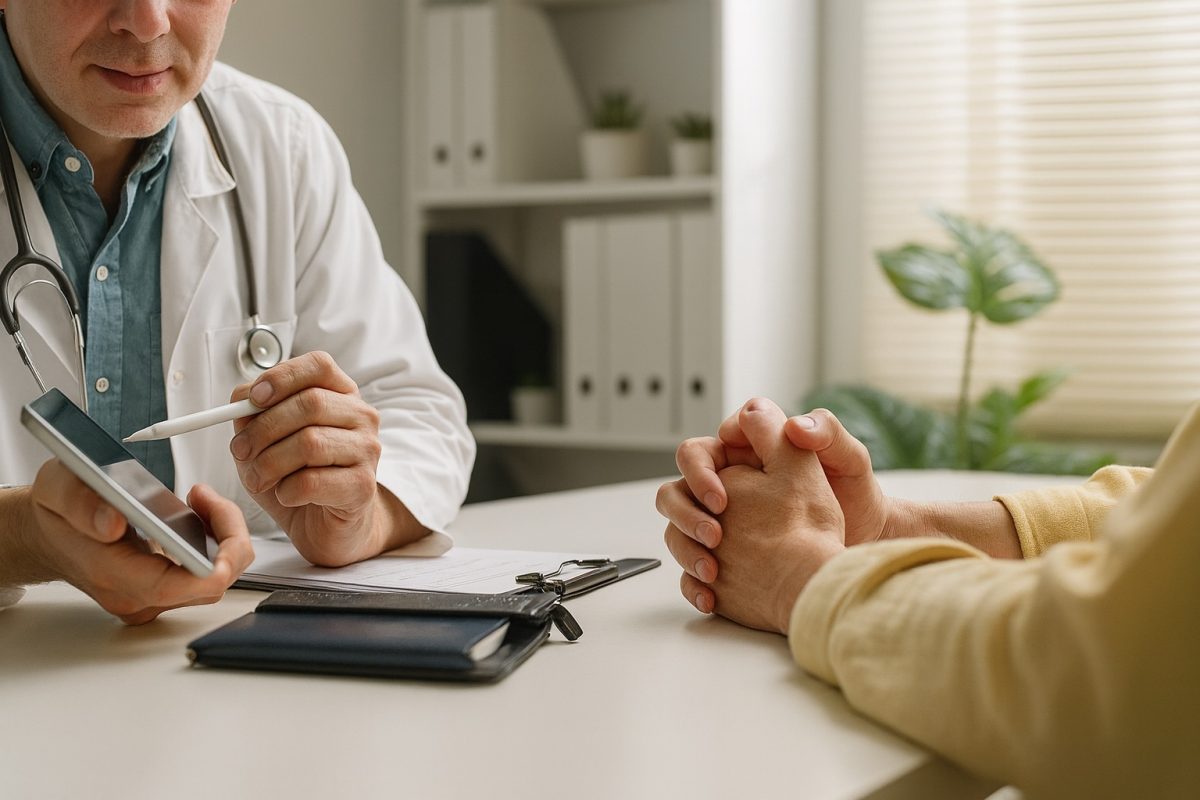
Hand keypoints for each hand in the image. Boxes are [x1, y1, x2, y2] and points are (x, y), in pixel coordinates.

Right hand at [24, 460, 251, 624]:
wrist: (46, 536)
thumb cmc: (55, 514)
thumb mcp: (56, 487)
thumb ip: (80, 503)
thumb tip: (110, 523)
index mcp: (109, 572)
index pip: (172, 586)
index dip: (211, 568)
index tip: (226, 541)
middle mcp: (133, 595)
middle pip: (207, 584)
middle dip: (225, 536)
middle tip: (204, 496)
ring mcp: (148, 598)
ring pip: (212, 579)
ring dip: (221, 538)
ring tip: (200, 500)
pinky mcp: (159, 593)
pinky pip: (203, 575)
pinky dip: (213, 544)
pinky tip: (198, 515)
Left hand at [229, 351, 421, 566]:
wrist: (326, 525)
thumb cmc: (298, 476)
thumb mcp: (267, 439)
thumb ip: (254, 414)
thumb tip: (242, 403)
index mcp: (340, 394)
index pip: (319, 365)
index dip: (282, 377)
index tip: (254, 398)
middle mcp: (361, 417)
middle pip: (310, 404)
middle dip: (263, 428)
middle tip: (241, 451)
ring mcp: (367, 450)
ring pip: (310, 443)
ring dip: (269, 463)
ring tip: (257, 479)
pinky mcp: (362, 487)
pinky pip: (313, 481)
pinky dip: (286, 490)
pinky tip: (286, 495)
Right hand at [662, 398, 845, 632]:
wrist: (861, 544)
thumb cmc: (855, 495)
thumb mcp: (848, 458)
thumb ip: (824, 431)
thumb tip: (791, 425)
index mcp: (746, 456)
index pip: (701, 451)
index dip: (701, 471)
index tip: (721, 498)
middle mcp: (727, 487)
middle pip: (677, 489)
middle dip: (686, 511)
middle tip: (715, 535)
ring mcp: (721, 524)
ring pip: (676, 529)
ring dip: (685, 548)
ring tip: (712, 569)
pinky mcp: (722, 557)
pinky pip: (690, 569)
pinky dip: (692, 583)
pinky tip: (712, 595)